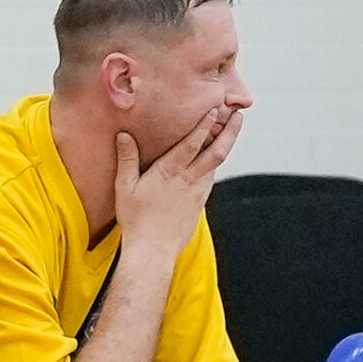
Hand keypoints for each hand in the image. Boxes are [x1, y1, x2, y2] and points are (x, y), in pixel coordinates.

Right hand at [112, 107, 242, 259]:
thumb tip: (124, 136)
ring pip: (217, 165)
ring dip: (225, 146)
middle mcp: (189, 181)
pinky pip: (211, 179)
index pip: (193, 143)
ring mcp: (197, 193)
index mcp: (171, 172)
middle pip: (217, 152)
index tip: (216, 110)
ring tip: (229, 133)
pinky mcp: (199, 205)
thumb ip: (127, 159)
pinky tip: (213, 161)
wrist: (153, 251)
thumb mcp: (125, 187)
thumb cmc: (137, 220)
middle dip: (230, 132)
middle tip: (239, 117)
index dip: (206, 125)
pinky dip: (215, 165)